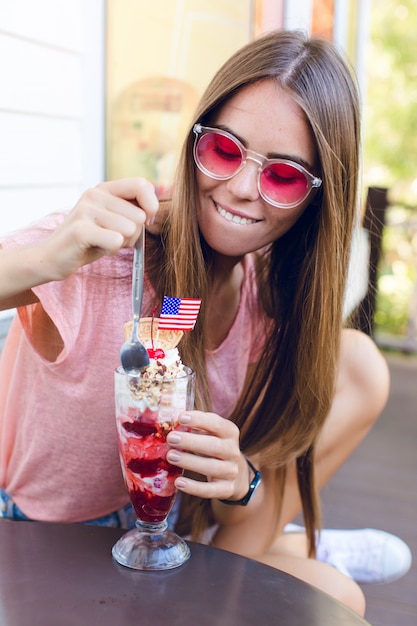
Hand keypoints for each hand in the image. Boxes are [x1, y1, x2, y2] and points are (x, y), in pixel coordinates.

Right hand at [38, 178, 158, 280]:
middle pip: (140, 215)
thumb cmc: (89, 240)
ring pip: (130, 230)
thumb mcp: (113, 220)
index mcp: (105, 189)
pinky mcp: (80, 229)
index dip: (152, 206)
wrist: (53, 257)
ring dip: (121, 243)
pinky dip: (110, 251)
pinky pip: (116, 241)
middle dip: (133, 234)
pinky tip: (95, 248)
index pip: (142, 185)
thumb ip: (132, 211)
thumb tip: (154, 210)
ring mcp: (86, 209)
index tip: (145, 221)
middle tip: (112, 237)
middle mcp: (94, 194)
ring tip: (102, 242)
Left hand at [166, 411, 247, 500]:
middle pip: (215, 446)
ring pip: (212, 467)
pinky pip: (210, 490)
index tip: (181, 418)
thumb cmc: (213, 445)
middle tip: (171, 438)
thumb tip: (171, 420)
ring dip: (190, 462)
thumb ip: (196, 425)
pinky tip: (178, 482)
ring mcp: (231, 471)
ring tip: (170, 456)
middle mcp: (233, 451)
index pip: (217, 424)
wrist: (234, 471)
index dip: (200, 420)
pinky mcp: (226, 489)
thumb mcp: (210, 433)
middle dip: (191, 442)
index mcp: (230, 432)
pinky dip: (194, 487)